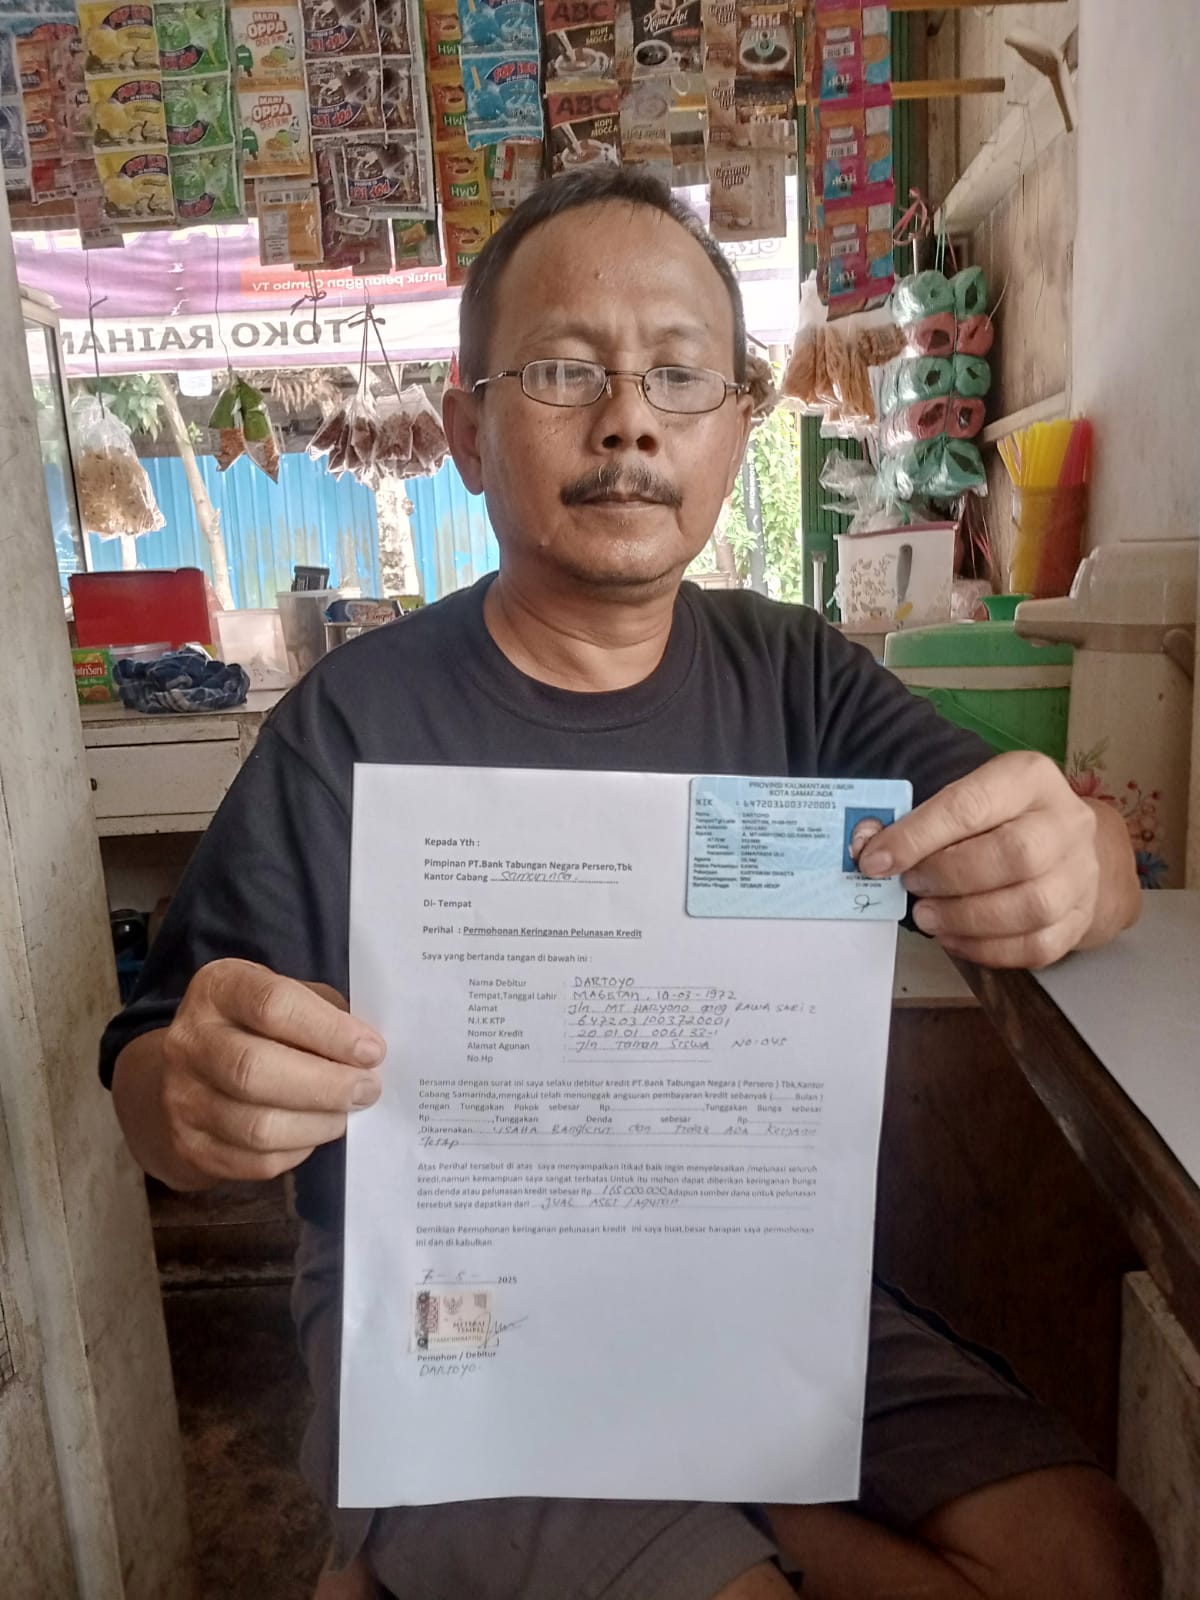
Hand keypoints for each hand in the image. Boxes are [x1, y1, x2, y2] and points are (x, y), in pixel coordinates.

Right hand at [151, 958, 384, 1182]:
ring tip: (346, 1114)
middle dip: (326, 1085)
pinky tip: (313, 1132)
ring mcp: (181, 1097)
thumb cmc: (258, 1027)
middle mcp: (190, 1040)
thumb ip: (324, 1013)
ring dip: (317, 1124)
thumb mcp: (286, 997)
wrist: (192, 1075)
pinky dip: (297, 1151)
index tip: (371, 1051)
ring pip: (257, 1126)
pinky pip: (255, 1161)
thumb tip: (367, 1052)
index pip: (273, 1005)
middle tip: (367, 1089)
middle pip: (255, 1070)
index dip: (329, 1031)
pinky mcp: (190, 1147)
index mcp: (218, 988)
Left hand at [858, 751, 1112, 969]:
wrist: (1067, 847)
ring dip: (966, 919)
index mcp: (1029, 779)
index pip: (970, 806)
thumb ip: (922, 820)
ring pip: (1031, 906)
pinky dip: (987, 949)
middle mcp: (1065, 822)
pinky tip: (955, 939)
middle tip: (912, 887)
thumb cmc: (1002, 819)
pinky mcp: (1080, 917)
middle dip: (949, 878)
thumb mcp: (968, 797)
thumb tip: (869, 848)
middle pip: (1014, 855)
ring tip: (928, 918)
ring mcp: (1080, 873)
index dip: (917, 837)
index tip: (875, 861)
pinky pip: (1037, 945)